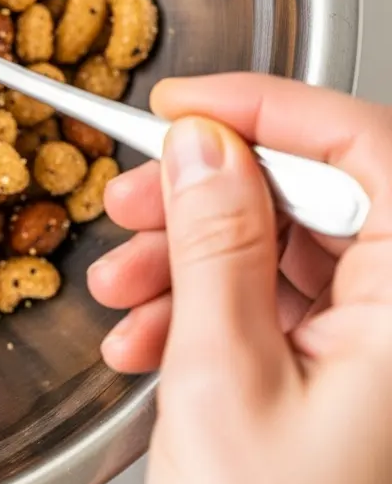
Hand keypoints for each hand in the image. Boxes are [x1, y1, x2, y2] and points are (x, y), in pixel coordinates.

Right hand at [88, 74, 391, 483]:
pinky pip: (279, 308)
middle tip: (128, 203)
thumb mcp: (223, 378)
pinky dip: (206, 311)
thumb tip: (200, 145)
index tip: (178, 105)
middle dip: (205, 196)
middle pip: (318, 197)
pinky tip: (148, 340)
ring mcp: (385, 349)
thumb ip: (215, 244)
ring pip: (288, 252)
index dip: (267, 106)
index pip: (367, 147)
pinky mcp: (352, 378)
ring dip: (190, 261)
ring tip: (119, 294)